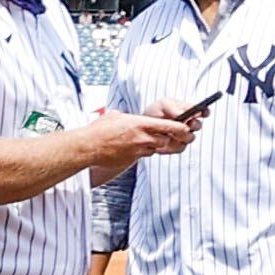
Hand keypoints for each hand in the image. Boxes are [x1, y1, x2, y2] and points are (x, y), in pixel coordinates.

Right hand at [83, 108, 198, 179]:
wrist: (87, 147)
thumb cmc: (98, 130)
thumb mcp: (114, 117)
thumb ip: (124, 116)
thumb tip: (121, 114)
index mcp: (141, 123)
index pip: (171, 126)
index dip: (182, 128)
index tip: (187, 128)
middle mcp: (143, 137)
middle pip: (167, 140)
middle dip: (169, 139)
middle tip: (168, 136)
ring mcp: (137, 150)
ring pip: (155, 149)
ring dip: (154, 146)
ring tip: (143, 141)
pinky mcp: (131, 160)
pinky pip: (142, 156)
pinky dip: (141, 153)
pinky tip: (131, 149)